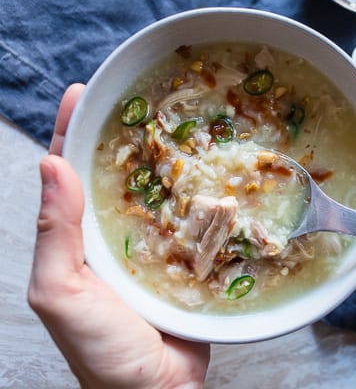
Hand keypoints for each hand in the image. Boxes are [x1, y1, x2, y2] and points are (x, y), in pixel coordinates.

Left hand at [28, 84, 209, 388]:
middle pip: (115, 176)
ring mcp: (152, 248)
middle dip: (121, 137)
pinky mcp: (186, 261)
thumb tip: (51, 166)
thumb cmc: (103, 352)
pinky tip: (212, 176)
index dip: (69, 133)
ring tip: (179, 125)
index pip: (67, 176)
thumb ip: (55, 234)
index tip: (81, 94)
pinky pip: (191, 221)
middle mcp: (113, 238)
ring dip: (165, 161)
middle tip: (138, 100)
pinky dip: (199, 197)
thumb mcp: (63, 293)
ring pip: (157, 194)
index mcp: (77, 241)